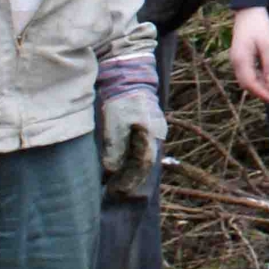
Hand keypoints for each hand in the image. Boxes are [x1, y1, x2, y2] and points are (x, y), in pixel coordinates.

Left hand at [94, 54, 167, 195]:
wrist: (128, 76)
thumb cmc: (121, 98)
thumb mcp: (115, 124)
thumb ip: (114, 148)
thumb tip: (112, 169)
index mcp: (151, 134)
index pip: (143, 165)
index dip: (130, 180)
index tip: (116, 190)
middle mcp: (156, 134)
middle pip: (146, 164)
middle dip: (131, 179)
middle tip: (116, 192)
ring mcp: (154, 130)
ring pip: (144, 158)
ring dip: (131, 172)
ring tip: (117, 183)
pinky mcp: (147, 127)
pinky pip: (141, 150)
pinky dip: (131, 161)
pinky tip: (121, 167)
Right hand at [229, 6, 268, 103]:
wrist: (249, 10)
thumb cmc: (259, 25)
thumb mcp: (268, 44)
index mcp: (241, 59)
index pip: (250, 83)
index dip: (262, 93)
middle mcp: (236, 62)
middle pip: (247, 83)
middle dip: (261, 92)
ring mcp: (237, 59)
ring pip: (247, 79)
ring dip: (260, 85)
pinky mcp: (241, 56)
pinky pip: (248, 72)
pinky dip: (257, 78)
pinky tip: (268, 79)